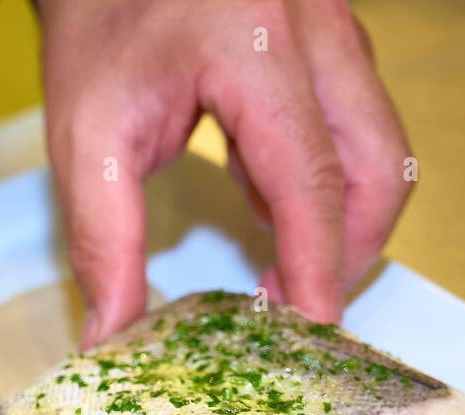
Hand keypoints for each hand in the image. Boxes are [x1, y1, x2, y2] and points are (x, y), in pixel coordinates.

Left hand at [38, 0, 410, 344]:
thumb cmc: (98, 24)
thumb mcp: (84, 135)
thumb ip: (103, 239)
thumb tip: (114, 334)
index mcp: (253, 43)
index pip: (310, 176)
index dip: (318, 264)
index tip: (314, 329)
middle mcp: (315, 28)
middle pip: (378, 163)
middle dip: (348, 249)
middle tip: (295, 306)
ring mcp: (333, 27)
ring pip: (380, 145)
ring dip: (341, 217)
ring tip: (275, 260)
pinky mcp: (331, 39)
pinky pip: (358, 123)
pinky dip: (327, 179)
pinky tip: (263, 196)